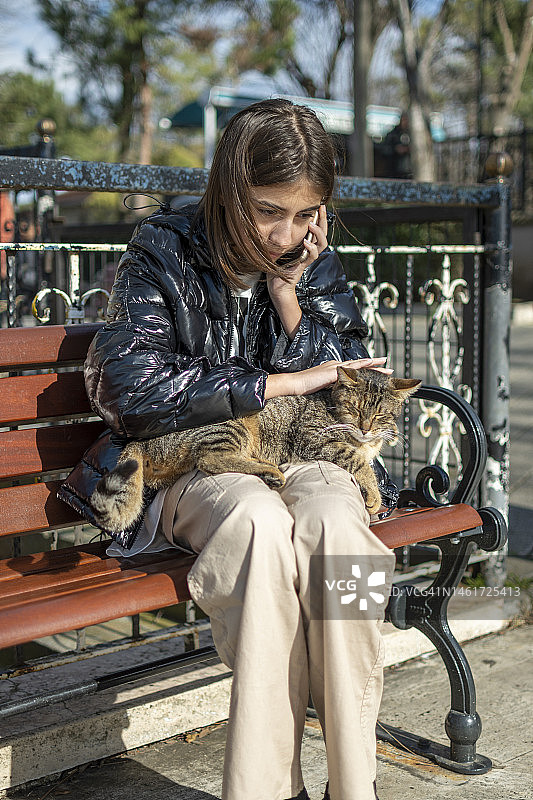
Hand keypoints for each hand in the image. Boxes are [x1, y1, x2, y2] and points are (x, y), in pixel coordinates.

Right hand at [265, 357, 392, 398]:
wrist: (294, 384)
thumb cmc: (305, 389)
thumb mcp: (322, 389)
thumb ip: (332, 389)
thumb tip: (342, 396)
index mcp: (333, 370)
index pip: (353, 369)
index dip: (366, 370)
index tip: (377, 370)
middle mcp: (336, 366)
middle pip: (359, 365)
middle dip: (373, 365)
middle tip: (387, 365)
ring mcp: (335, 367)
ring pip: (358, 365)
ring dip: (372, 364)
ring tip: (385, 364)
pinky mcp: (333, 372)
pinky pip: (350, 368)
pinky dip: (362, 366)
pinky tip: (370, 364)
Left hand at [266, 205, 329, 339]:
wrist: (277, 287)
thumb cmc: (276, 269)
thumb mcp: (278, 249)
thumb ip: (281, 238)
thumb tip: (274, 224)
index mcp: (304, 246)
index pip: (315, 230)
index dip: (318, 217)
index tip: (318, 205)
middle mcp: (308, 251)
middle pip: (323, 234)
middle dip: (323, 220)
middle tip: (321, 207)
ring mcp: (307, 258)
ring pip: (321, 244)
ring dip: (318, 233)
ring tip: (312, 224)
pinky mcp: (303, 266)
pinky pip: (312, 256)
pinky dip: (310, 248)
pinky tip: (306, 242)